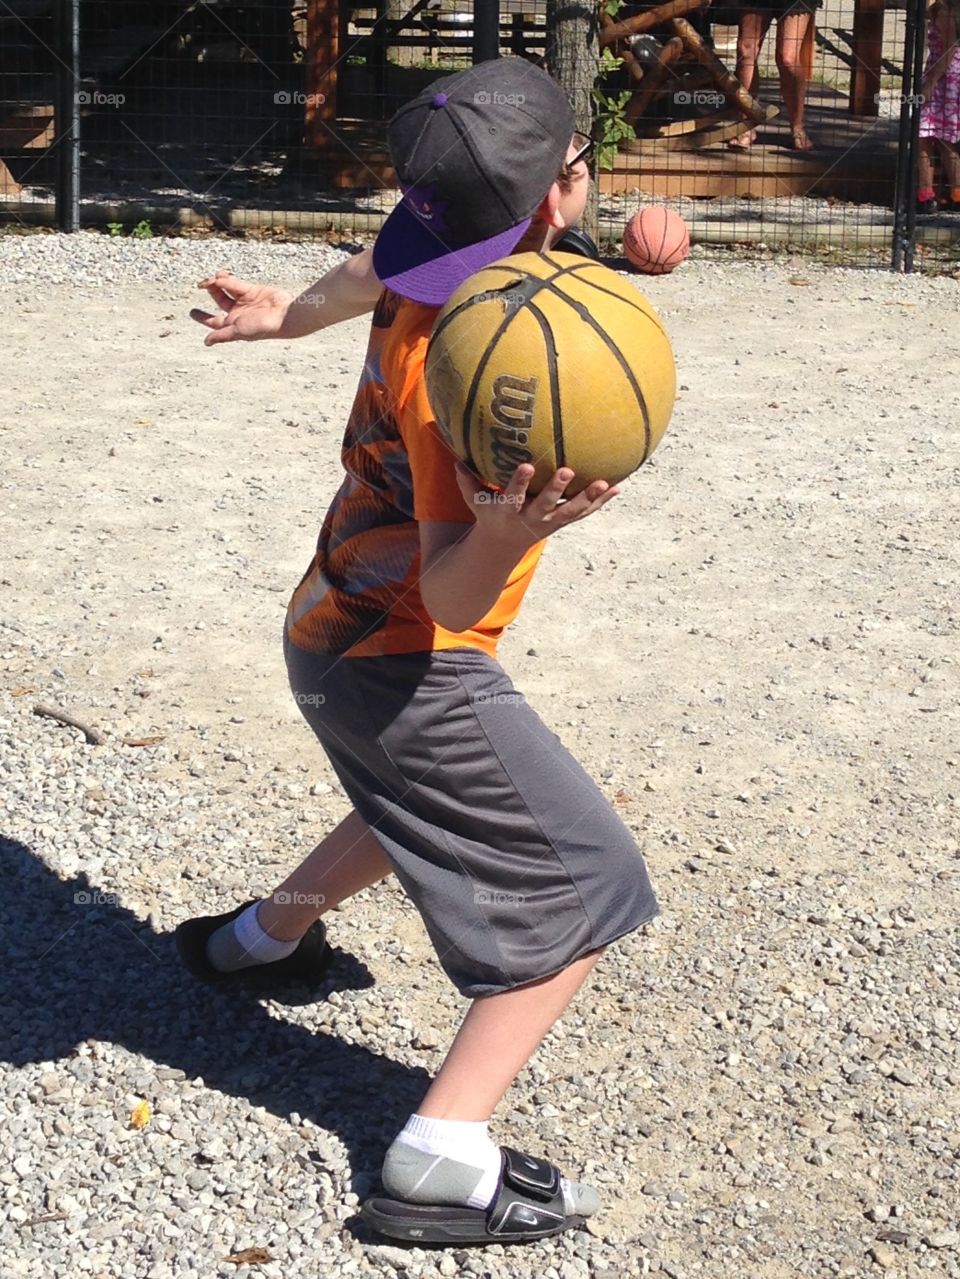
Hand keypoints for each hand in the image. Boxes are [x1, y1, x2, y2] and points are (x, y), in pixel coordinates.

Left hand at [190, 271, 293, 345]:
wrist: (283, 316)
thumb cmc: (262, 328)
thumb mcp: (238, 332)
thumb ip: (222, 335)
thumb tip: (206, 342)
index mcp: (233, 325)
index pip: (214, 321)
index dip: (202, 317)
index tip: (192, 312)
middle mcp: (238, 313)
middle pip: (219, 300)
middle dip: (211, 291)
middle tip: (202, 283)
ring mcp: (246, 301)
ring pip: (227, 289)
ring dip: (218, 282)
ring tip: (212, 278)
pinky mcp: (253, 291)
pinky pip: (237, 284)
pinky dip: (228, 280)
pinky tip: (221, 276)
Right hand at [455, 462, 619, 550]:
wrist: (504, 546)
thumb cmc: (489, 515)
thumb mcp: (474, 502)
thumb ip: (466, 482)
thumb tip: (455, 456)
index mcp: (509, 512)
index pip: (513, 496)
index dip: (520, 482)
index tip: (528, 466)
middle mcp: (531, 518)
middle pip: (546, 504)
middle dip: (556, 489)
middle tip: (567, 471)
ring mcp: (550, 522)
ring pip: (571, 511)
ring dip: (588, 498)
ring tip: (605, 484)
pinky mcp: (563, 522)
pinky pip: (584, 513)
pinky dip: (600, 503)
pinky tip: (618, 488)